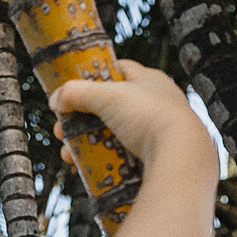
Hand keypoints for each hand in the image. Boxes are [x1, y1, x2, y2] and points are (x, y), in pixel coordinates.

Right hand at [49, 60, 217, 182]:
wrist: (180, 156)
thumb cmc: (150, 117)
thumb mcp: (107, 97)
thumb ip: (77, 93)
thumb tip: (55, 99)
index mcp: (150, 80)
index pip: (119, 69)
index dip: (95, 75)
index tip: (74, 87)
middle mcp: (155, 103)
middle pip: (109, 107)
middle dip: (81, 119)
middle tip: (61, 129)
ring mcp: (155, 130)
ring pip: (112, 134)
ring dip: (86, 143)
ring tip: (69, 154)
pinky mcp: (153, 155)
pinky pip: (121, 155)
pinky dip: (101, 160)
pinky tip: (86, 167)